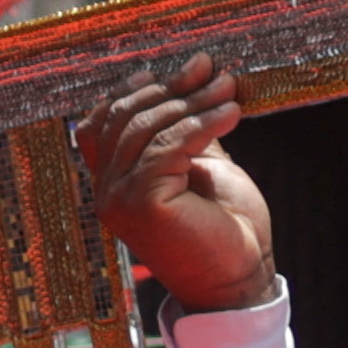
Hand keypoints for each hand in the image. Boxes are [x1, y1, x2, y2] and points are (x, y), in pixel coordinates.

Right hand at [74, 57, 281, 311]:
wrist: (241, 279)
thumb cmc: (225, 229)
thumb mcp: (201, 168)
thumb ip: (184, 134)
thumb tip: (193, 83)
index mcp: (112, 181)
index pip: (106, 119)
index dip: (141, 88)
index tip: (187, 68)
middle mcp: (106, 191)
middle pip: (126, 117)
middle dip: (173, 88)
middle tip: (213, 70)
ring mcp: (119, 198)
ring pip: (147, 128)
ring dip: (192, 101)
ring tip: (229, 89)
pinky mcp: (142, 202)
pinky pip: (169, 146)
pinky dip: (202, 124)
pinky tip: (232, 114)